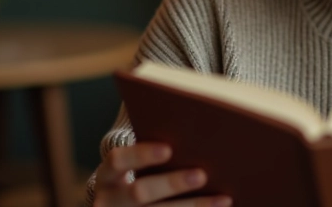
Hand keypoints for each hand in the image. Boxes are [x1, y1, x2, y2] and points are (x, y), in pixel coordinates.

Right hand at [93, 143, 231, 206]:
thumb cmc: (138, 178)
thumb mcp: (133, 169)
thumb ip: (155, 154)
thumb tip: (195, 133)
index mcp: (107, 176)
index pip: (118, 160)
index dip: (142, 155)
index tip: (169, 149)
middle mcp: (108, 201)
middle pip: (139, 192)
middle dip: (172, 183)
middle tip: (202, 174)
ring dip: (193, 206)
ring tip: (223, 199)